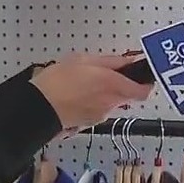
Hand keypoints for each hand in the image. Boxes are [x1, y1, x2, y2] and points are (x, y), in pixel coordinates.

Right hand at [30, 53, 153, 129]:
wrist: (37, 107)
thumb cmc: (57, 82)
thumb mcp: (84, 60)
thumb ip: (110, 61)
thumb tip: (127, 61)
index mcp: (113, 85)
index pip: (143, 91)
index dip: (145, 84)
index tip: (142, 76)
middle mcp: (111, 102)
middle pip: (128, 96)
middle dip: (122, 86)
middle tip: (108, 76)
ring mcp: (101, 114)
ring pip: (113, 103)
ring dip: (106, 94)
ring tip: (86, 84)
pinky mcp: (90, 122)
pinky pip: (99, 110)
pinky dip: (94, 103)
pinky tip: (79, 95)